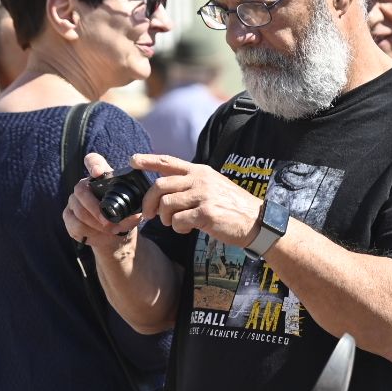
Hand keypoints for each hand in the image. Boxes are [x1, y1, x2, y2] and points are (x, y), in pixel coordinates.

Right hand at [62, 152, 141, 249]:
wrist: (114, 234)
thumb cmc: (124, 216)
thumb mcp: (133, 210)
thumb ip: (134, 209)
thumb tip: (136, 214)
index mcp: (101, 178)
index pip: (93, 161)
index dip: (93, 164)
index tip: (98, 172)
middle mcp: (84, 185)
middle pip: (82, 191)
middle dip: (96, 209)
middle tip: (109, 222)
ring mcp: (73, 200)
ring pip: (79, 210)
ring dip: (96, 224)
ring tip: (111, 230)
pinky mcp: (68, 215)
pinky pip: (75, 224)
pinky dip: (90, 232)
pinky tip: (99, 235)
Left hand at [135, 153, 263, 244]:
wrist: (258, 222)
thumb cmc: (234, 207)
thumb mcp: (214, 186)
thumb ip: (192, 184)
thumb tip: (166, 191)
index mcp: (200, 171)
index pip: (168, 162)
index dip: (148, 160)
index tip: (132, 160)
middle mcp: (200, 180)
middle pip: (160, 185)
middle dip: (149, 202)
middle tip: (150, 214)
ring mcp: (203, 196)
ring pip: (166, 204)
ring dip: (165, 218)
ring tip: (175, 224)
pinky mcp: (206, 213)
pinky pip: (178, 221)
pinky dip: (177, 228)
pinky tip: (186, 230)